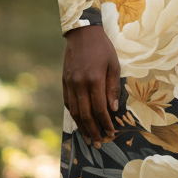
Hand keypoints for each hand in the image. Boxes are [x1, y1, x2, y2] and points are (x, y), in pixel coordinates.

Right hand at [62, 25, 120, 148]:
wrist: (82, 33)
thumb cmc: (102, 48)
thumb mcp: (114, 65)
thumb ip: (112, 88)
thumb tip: (112, 109)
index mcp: (94, 80)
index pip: (99, 109)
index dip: (105, 123)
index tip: (110, 134)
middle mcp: (79, 84)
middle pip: (85, 114)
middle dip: (93, 131)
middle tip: (98, 143)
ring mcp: (70, 84)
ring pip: (74, 111)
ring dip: (81, 127)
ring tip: (88, 138)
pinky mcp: (64, 82)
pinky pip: (68, 103)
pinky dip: (73, 114)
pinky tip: (79, 121)